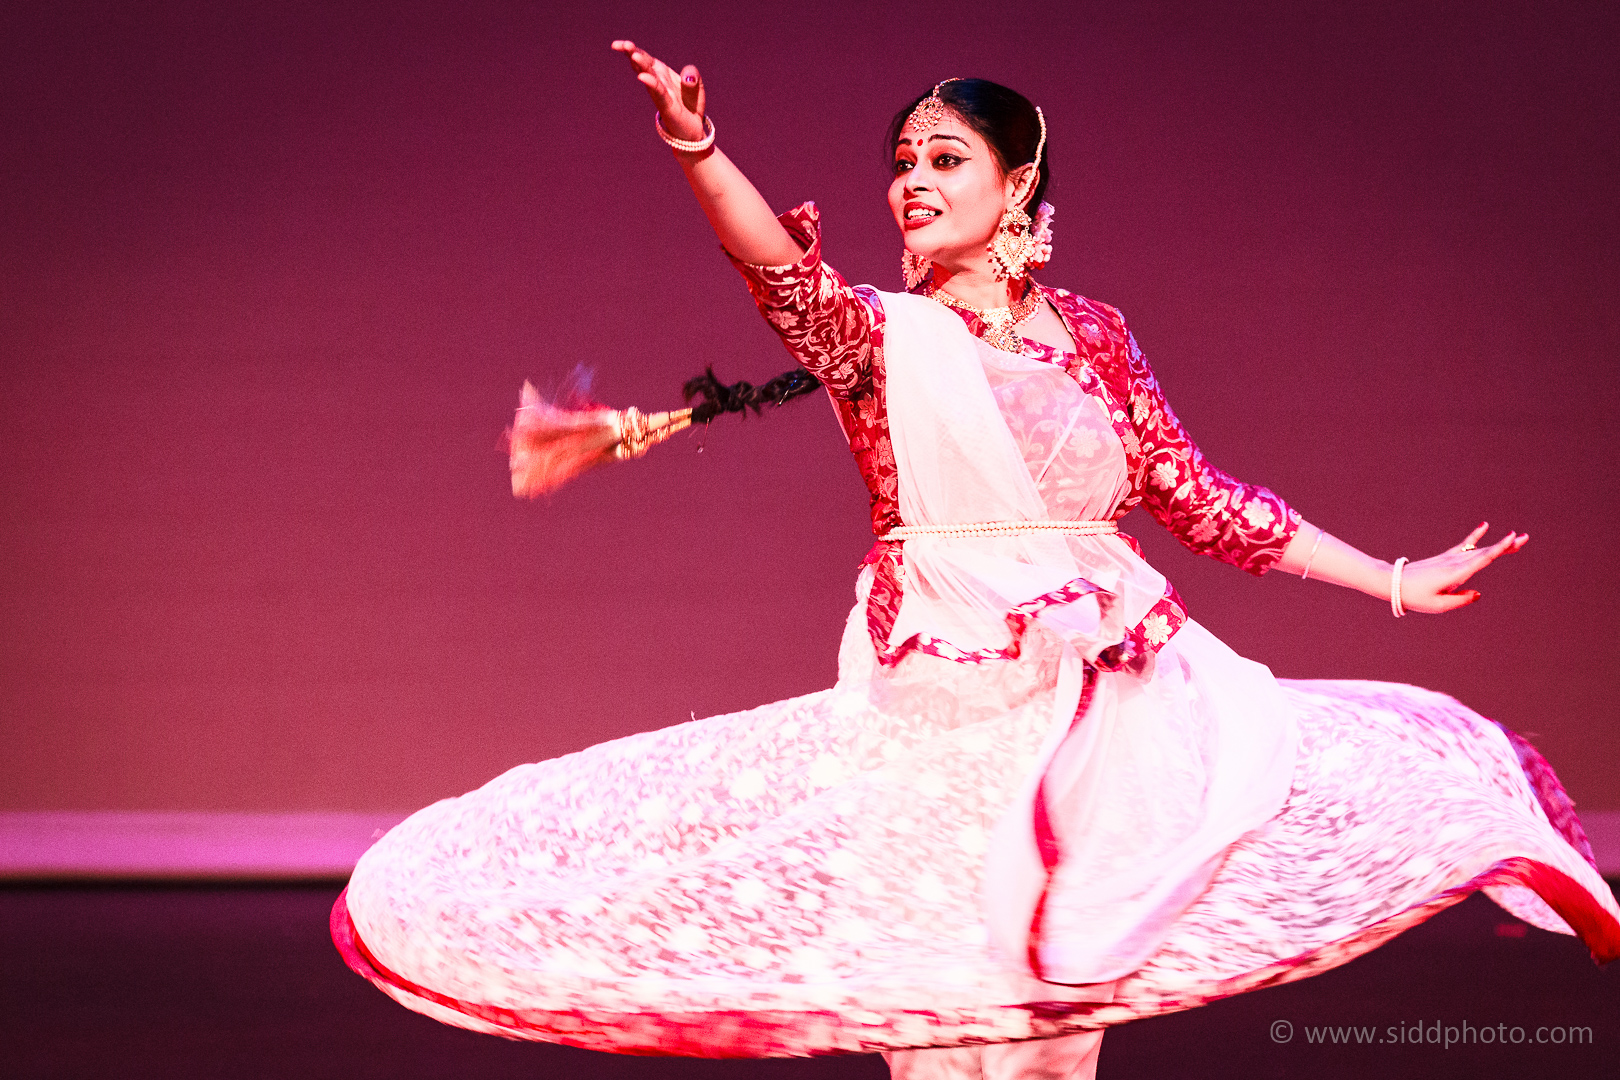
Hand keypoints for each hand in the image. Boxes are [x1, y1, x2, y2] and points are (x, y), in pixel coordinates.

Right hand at [611, 40, 705, 143]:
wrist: (692, 128)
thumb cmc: (690, 104)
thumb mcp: (696, 84)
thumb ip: (692, 75)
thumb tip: (688, 76)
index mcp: (661, 72)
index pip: (645, 58)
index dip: (632, 50)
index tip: (619, 45)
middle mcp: (657, 81)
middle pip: (643, 64)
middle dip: (632, 53)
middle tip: (623, 45)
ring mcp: (660, 93)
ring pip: (648, 76)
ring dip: (641, 65)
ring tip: (634, 56)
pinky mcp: (667, 105)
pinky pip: (659, 92)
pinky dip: (651, 83)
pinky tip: (643, 77)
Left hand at [1397, 522, 1527, 613]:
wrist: (1393, 583)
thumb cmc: (1415, 597)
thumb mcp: (1437, 606)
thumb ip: (1460, 601)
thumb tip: (1477, 593)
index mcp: (1455, 574)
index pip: (1481, 559)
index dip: (1498, 549)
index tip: (1512, 538)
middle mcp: (1454, 563)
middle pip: (1484, 552)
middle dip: (1505, 546)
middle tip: (1525, 538)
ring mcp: (1449, 559)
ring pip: (1477, 549)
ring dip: (1496, 544)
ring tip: (1515, 537)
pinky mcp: (1445, 558)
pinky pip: (1464, 546)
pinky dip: (1475, 537)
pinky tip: (1484, 526)